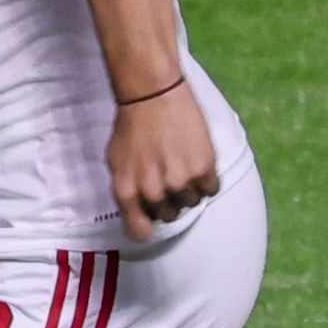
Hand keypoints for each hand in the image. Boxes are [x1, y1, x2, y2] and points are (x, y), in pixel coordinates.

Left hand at [107, 84, 219, 241]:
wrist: (153, 96)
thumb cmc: (131, 127)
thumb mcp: (116, 162)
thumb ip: (127, 190)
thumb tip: (138, 212)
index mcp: (127, 191)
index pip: (139, 231)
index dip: (146, 226)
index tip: (150, 220)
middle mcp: (153, 192)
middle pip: (169, 216)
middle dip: (169, 201)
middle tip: (168, 177)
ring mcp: (180, 182)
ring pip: (191, 203)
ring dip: (189, 189)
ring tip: (182, 165)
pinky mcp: (203, 169)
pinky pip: (210, 190)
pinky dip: (206, 180)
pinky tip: (197, 162)